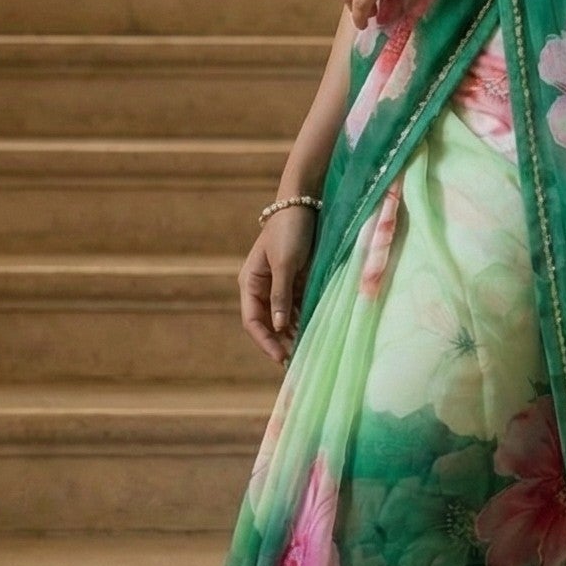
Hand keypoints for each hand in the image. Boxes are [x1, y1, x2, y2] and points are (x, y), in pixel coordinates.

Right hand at [238, 201, 317, 367]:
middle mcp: (261, 287)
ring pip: (283, 317)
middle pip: (267, 323)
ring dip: (292, 333)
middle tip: (296, 361)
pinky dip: (303, 318)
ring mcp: (279, 284)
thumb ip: (281, 296)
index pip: (252, 321)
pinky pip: (297, 306)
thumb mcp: (285, 264)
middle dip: (279, 342)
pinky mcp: (295, 280)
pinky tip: (314, 330)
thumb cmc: (290, 231)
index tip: (281, 358)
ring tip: (307, 350)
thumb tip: (277, 327)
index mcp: (251, 283)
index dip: (265, 342)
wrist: (303, 203)